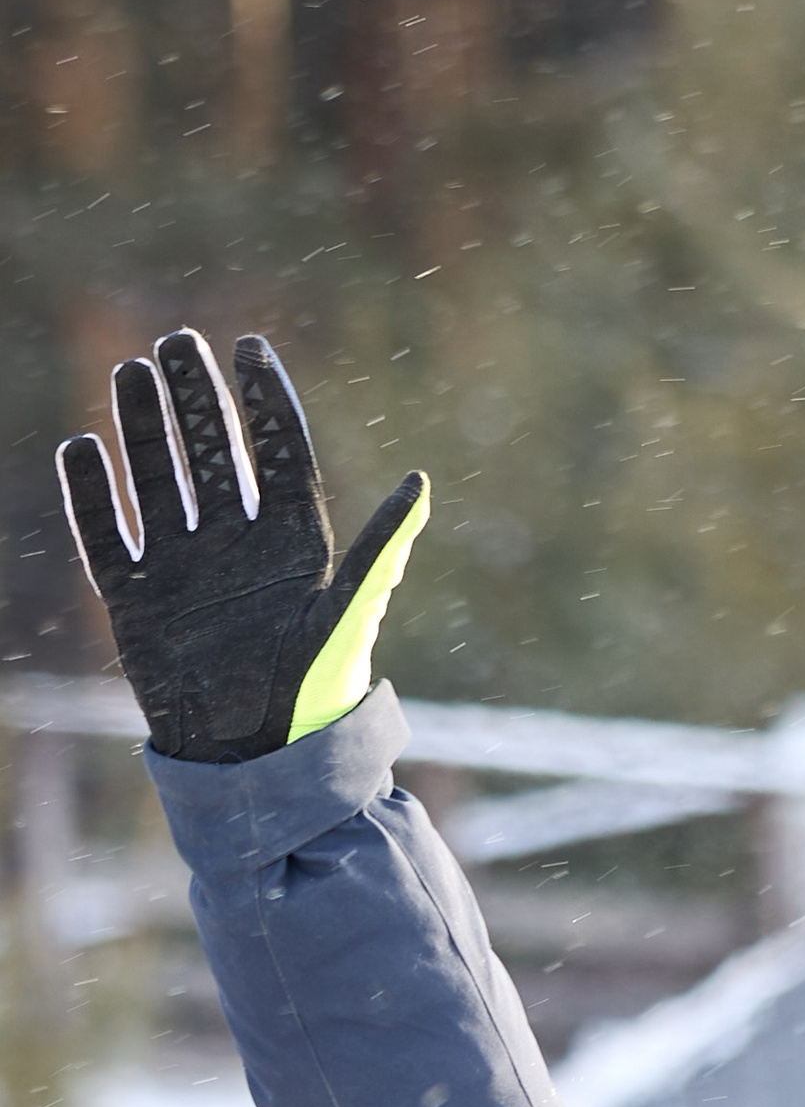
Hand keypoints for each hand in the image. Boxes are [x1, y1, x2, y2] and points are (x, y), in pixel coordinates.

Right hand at [58, 330, 427, 763]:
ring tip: (130, 372)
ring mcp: (184, 571)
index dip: (264, 400)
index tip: (250, 346)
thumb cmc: (313, 695)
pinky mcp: (138, 603)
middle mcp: (237, 548)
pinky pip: (108, 538)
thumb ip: (378, 550)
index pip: (277, 454)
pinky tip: (81, 450)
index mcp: (292, 547)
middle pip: (211, 454)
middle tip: (177, 342)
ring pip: (157, 481)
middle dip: (195, 399)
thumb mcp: (347, 615)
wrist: (258, 764)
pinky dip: (93, 498)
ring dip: (143, 428)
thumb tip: (421, 483)